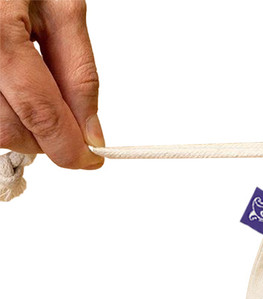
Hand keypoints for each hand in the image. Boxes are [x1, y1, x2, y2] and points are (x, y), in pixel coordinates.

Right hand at [0, 0, 102, 168]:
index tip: (92, 159)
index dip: (69, 148)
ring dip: (22, 127)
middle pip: (9, 128)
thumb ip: (79, 73)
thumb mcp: (61, 6)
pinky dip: (4, 109)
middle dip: (46, 140)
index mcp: (0, 33)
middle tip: (69, 125)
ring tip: (37, 93)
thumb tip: (91, 131)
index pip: (40, 113)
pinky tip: (15, 88)